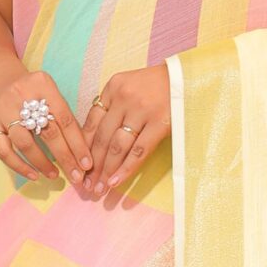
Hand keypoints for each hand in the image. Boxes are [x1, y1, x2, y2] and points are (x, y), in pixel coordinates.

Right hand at [0, 61, 92, 187]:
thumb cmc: (28, 90)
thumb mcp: (46, 91)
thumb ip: (61, 113)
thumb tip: (81, 149)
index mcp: (43, 85)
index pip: (65, 119)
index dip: (78, 144)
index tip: (87, 164)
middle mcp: (23, 95)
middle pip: (49, 132)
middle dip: (65, 158)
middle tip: (76, 177)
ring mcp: (3, 109)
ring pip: (26, 143)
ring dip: (43, 164)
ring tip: (54, 175)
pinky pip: (3, 150)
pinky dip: (19, 166)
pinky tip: (33, 175)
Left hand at [85, 64, 170, 196]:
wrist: (188, 77)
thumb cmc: (157, 85)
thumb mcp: (130, 86)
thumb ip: (113, 107)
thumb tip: (94, 141)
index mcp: (113, 87)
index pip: (91, 121)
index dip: (82, 146)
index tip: (78, 165)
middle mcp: (123, 98)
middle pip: (101, 137)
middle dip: (92, 164)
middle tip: (86, 185)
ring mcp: (142, 111)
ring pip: (117, 146)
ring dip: (106, 170)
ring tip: (99, 189)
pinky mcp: (160, 123)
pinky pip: (139, 151)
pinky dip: (126, 168)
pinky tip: (116, 181)